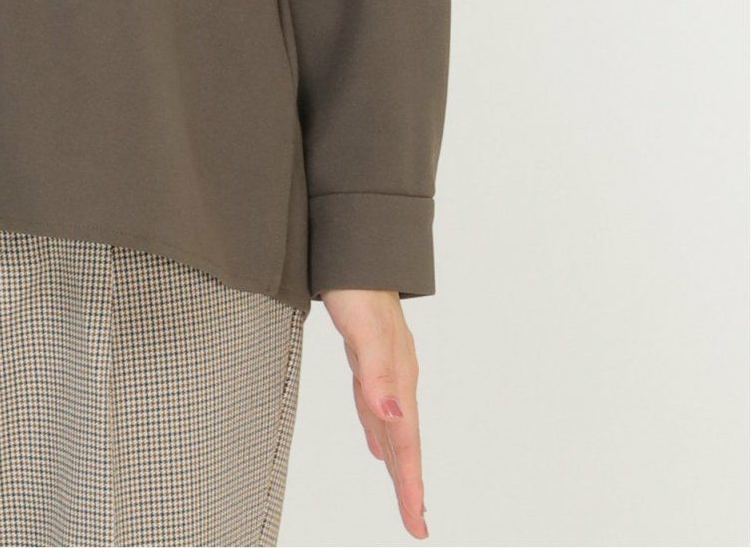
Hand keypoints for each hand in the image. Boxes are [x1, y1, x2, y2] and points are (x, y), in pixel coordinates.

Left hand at [320, 287, 427, 538]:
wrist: (355, 251)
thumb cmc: (358, 290)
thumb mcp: (365, 333)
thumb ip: (378, 376)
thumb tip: (393, 419)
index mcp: (400, 380)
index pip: (407, 443)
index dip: (411, 484)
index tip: (417, 524)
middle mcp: (397, 378)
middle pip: (405, 442)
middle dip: (410, 483)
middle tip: (416, 523)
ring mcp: (383, 368)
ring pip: (391, 426)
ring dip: (397, 460)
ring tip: (403, 491)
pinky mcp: (367, 358)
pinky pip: (376, 407)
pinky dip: (378, 429)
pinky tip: (376, 439)